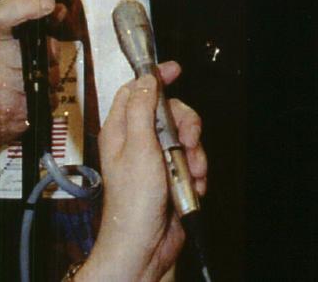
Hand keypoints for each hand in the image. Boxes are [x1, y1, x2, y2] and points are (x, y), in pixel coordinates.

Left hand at [87, 61, 206, 281]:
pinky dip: (196, 171)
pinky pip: (192, 159)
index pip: (136, 90)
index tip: (175, 70)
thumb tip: (146, 79)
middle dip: (185, 124)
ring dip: (194, 153)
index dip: (155, 78)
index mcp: (121, 130)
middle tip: (188, 139)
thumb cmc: (132, 203)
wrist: (144, 247)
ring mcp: (155, 158)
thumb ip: (141, 109)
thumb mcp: (137, 147)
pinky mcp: (170, 175)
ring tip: (190, 172)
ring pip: (185, 135)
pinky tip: (191, 184)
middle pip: (168, 111)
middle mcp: (137, 141)